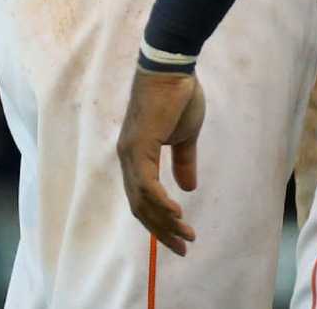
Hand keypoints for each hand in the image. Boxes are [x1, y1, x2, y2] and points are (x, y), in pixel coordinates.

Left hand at [117, 68, 207, 254]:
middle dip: (162, 231)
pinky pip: (147, 185)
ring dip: (165, 221)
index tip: (180, 238)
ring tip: (186, 234)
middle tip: (183, 247)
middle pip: (140, 207)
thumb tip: (188, 188)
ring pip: (143, 201)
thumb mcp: (184, 137)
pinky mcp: (139, 146)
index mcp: (137, 157)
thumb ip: (183, 162)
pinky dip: (160, 202)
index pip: (143, 199)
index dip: (160, 221)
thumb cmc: (178, 96)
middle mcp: (128, 159)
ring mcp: (131, 154)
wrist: (173, 69)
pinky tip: (177, 213)